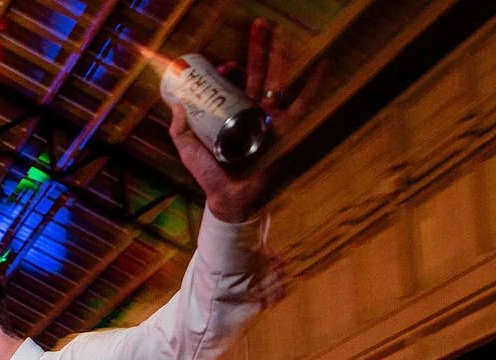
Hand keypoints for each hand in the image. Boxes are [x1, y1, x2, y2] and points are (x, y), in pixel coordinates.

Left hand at [164, 19, 316, 222]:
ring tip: (279, 34)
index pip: (235, 83)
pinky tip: (321, 64)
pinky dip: (313, 85)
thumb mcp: (189, 150)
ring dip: (280, 56)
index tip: (224, 66)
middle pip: (258, 73)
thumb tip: (173, 104)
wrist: (230, 198)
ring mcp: (271, 118)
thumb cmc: (211, 177)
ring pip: (277, 80)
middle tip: (259, 25)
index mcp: (233, 113)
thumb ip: (179, 129)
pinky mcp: (285, 128)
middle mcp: (253, 112)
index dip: (229, 71)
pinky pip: (302, 103)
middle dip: (258, 49)